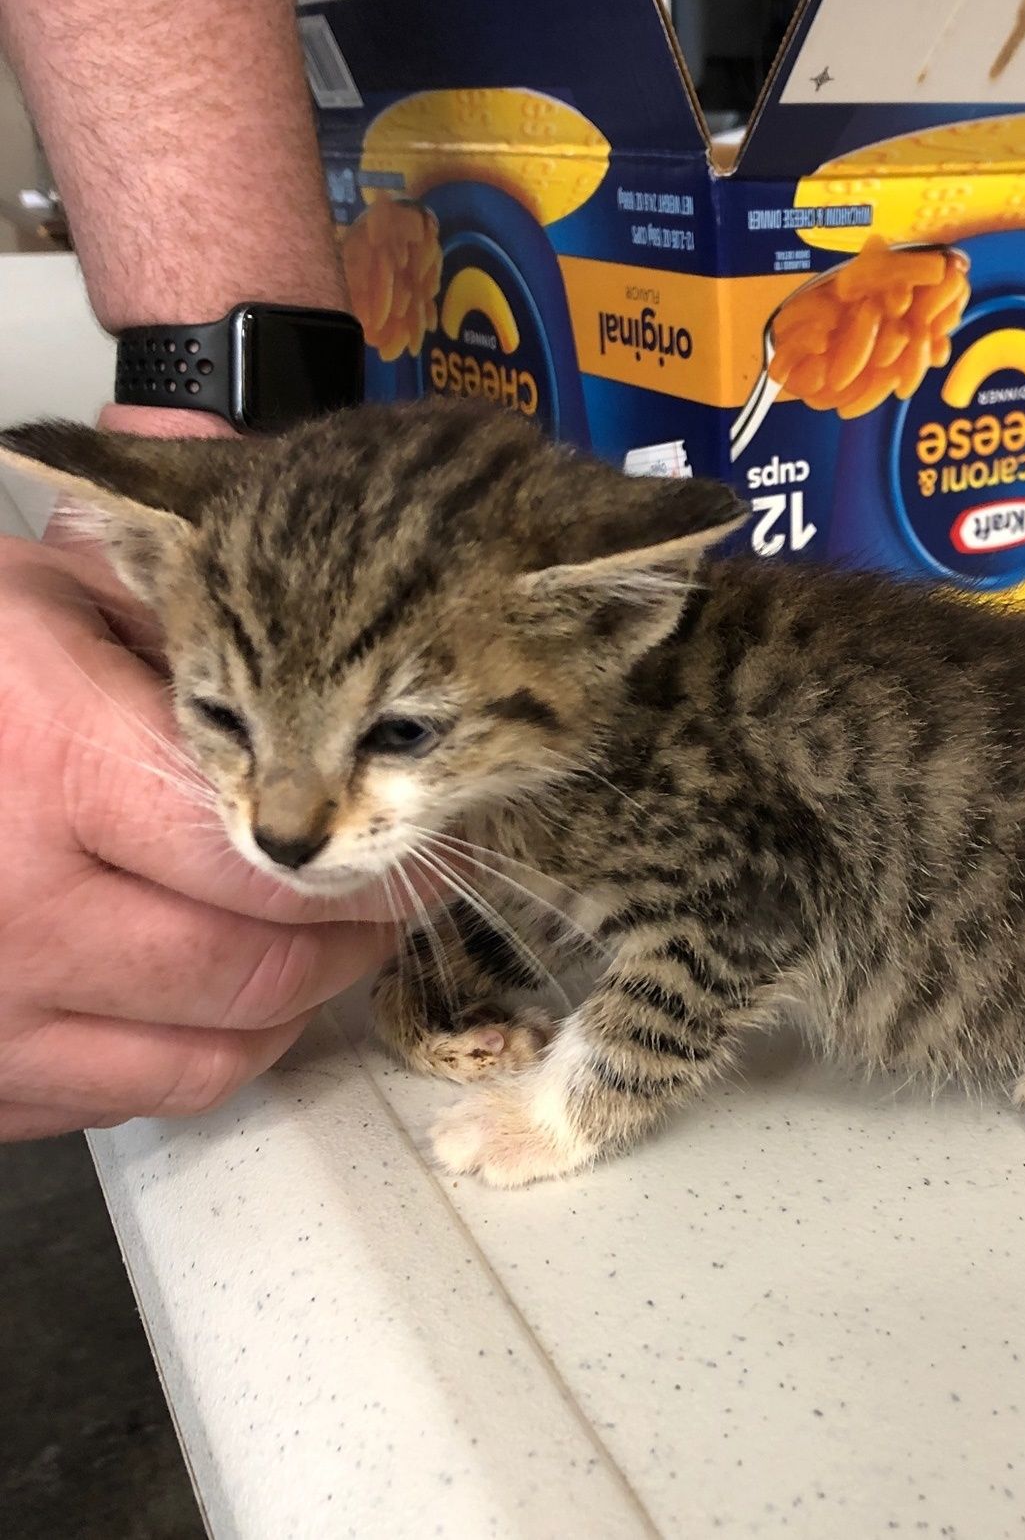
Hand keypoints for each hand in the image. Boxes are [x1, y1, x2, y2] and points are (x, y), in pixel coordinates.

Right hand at [0, 535, 396, 1139]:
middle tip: (395, 894)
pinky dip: (204, 1050)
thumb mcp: (28, 598)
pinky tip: (217, 993)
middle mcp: (22, 908)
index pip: (264, 854)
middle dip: (356, 934)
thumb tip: (254, 492)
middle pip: (258, 966)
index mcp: (51, 765)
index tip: (421, 839)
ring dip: (295, 1003)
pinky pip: (134, 1096)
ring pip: (215, 1053)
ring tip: (324, 944)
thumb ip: (164, 583)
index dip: (368, 857)